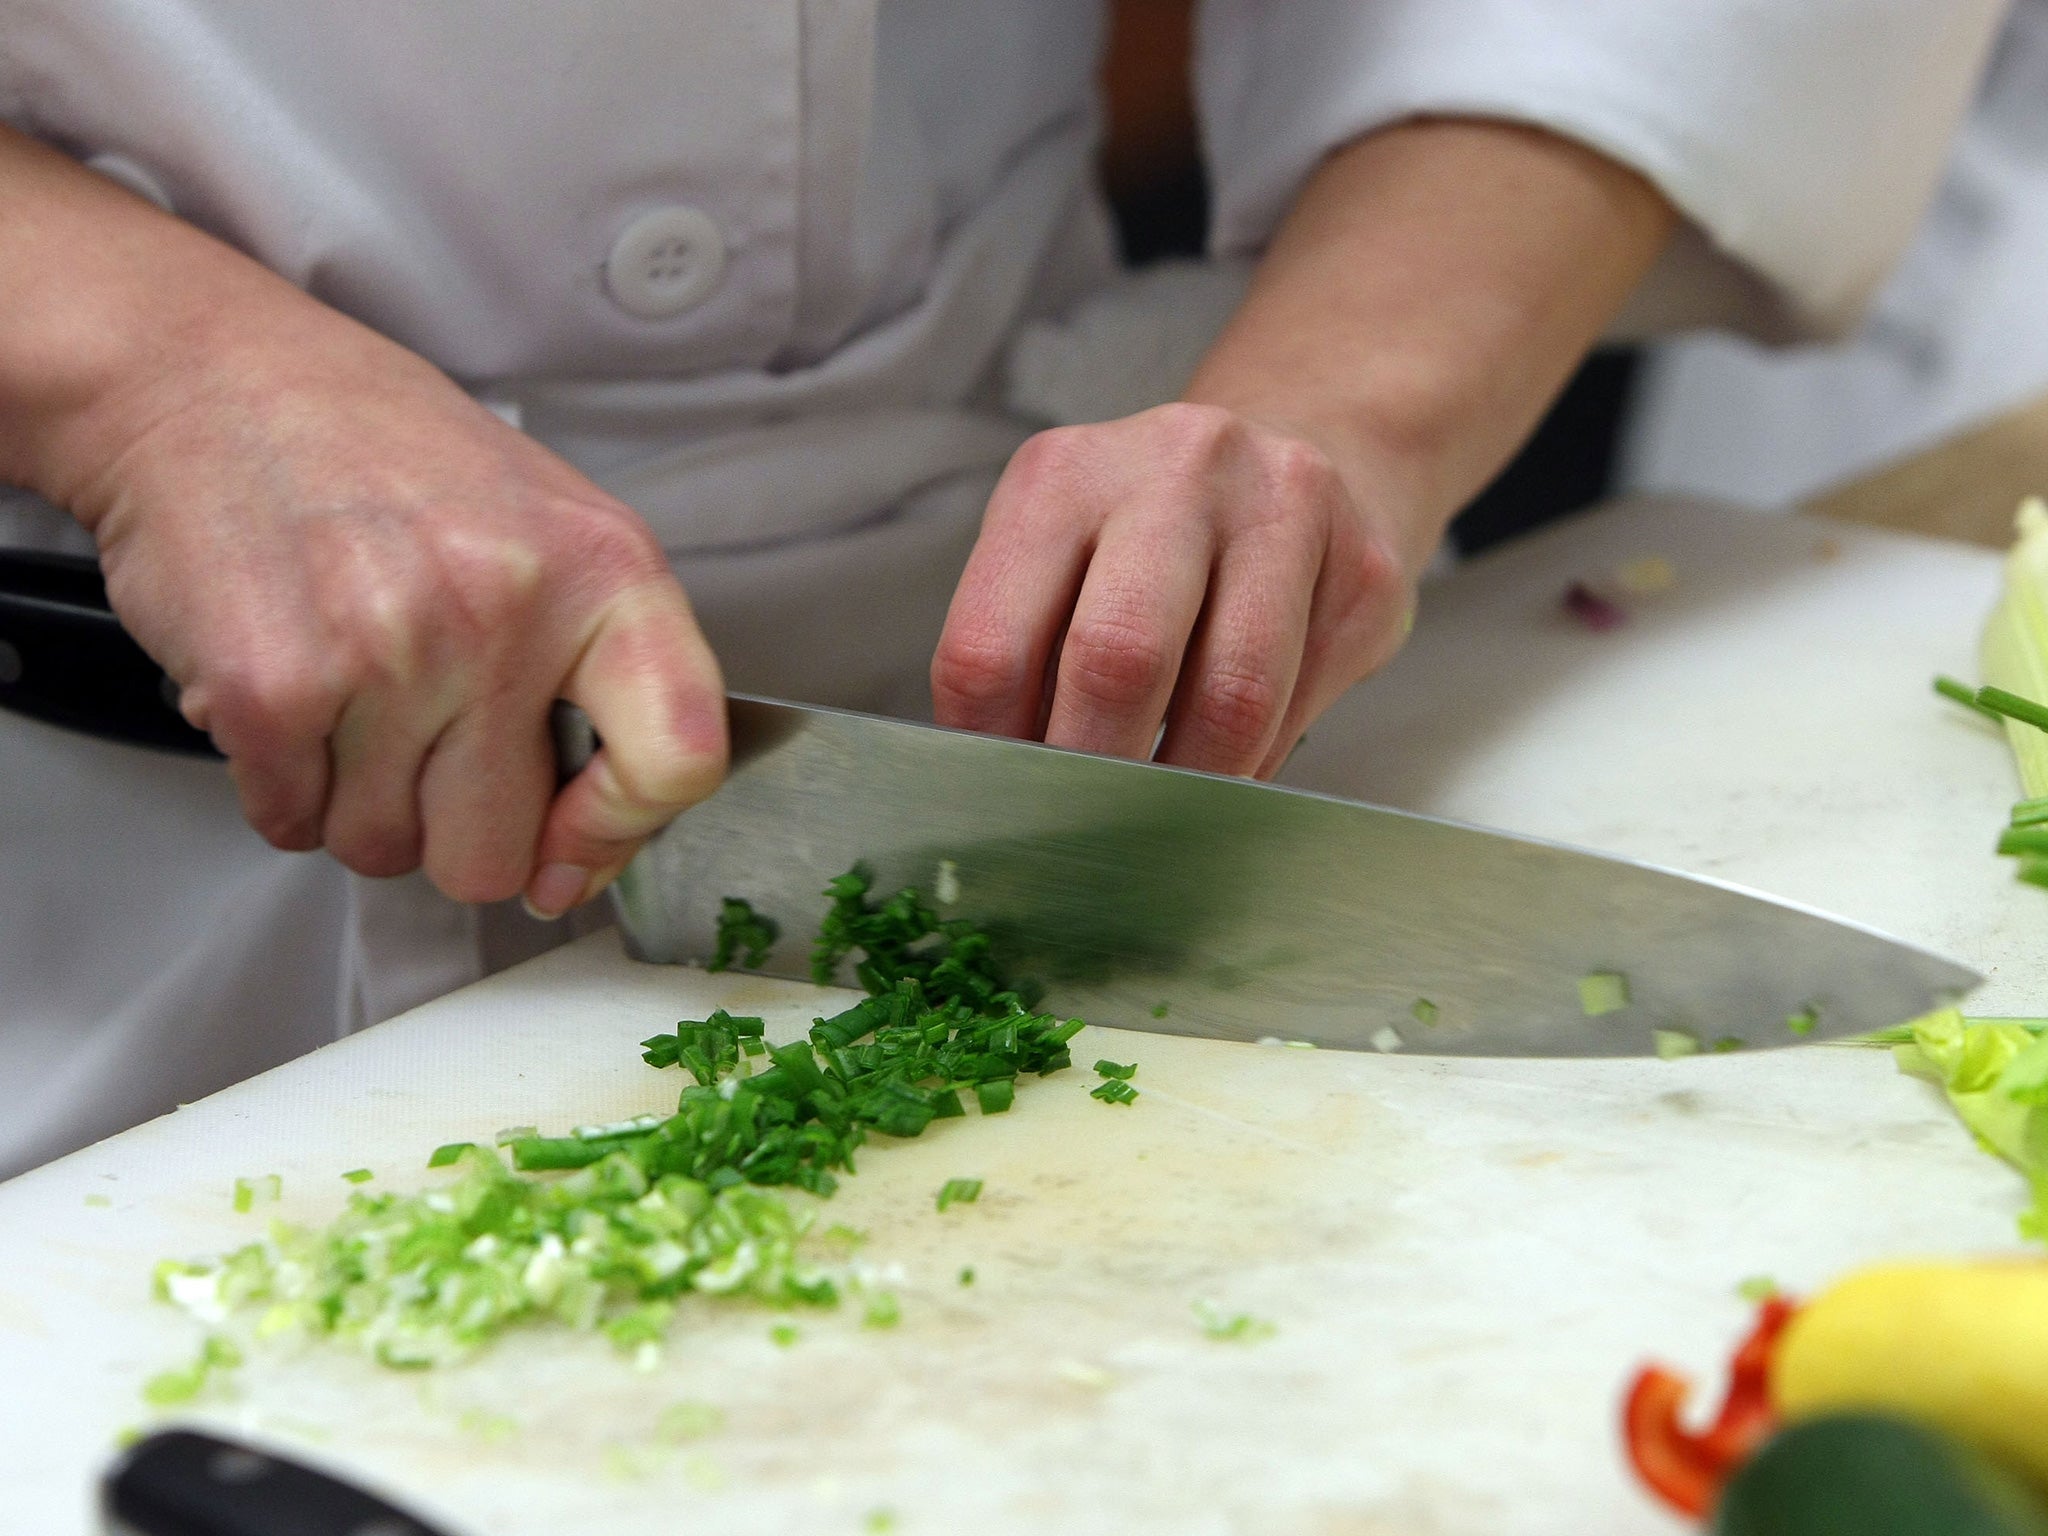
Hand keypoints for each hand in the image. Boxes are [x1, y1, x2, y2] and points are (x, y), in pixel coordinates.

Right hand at [58, 292, 725, 915]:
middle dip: (452, 831)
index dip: (622, 831)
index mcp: (604, 569)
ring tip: (353, 697)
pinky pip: (292, 823)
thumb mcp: (548, 525)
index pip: (678, 756)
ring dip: (360, 803)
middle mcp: (506, 611)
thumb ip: (596, 675)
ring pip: (385, 850)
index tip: (573, 844)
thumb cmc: (383, 451)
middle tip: (426, 746)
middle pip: (495, 856)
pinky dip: (284, 787)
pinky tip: (294, 698)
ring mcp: (389, 652)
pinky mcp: (272, 687)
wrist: (209, 374)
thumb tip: (590, 845)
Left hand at [930, 402, 1412, 777]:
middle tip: (1081, 825)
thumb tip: (1005, 789)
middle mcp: (1176, 471)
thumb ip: (1024, 655)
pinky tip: (1224, 770)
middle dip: (1092, 773)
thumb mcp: (1064, 552)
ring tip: (1157, 816)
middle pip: (1117, 661)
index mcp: (1063, 476)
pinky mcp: (1363, 570)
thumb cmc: (1157, 530)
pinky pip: (1296, 708)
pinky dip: (1250, 766)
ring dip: (1185, 785)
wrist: (1314, 440)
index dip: (990, 750)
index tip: (999, 800)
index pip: (991, 646)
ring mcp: (1283, 511)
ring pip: (1229, 700)